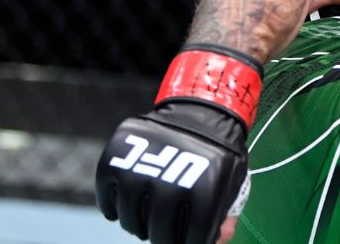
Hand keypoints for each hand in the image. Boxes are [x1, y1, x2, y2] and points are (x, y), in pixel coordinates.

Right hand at [96, 47, 259, 243]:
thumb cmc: (218, 152)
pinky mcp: (115, 160)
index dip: (191, 243)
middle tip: (167, 232)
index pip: (192, 238)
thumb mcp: (232, 181)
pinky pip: (107, 200)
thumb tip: (214, 242)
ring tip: (150, 215)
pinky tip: (128, 206)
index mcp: (205, 189)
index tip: (189, 239)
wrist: (202, 109)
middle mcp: (171, 180)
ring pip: (130, 221)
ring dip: (140, 225)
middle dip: (164, 238)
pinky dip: (114, 209)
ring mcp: (140, 169)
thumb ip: (224, 216)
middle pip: (158, 235)